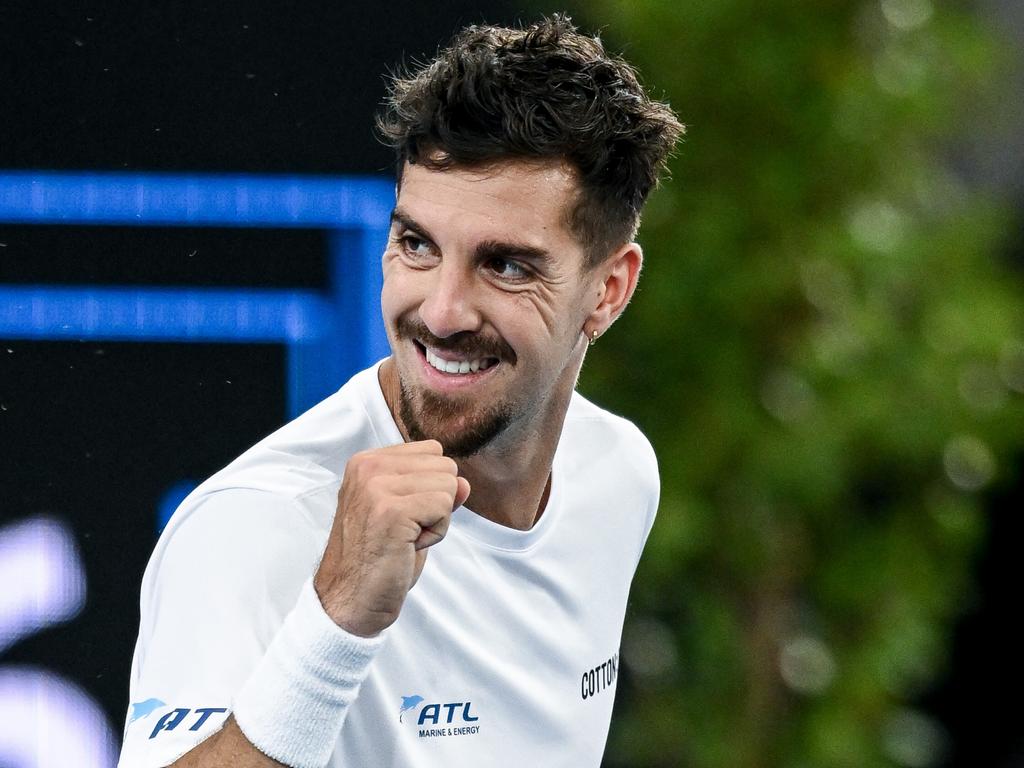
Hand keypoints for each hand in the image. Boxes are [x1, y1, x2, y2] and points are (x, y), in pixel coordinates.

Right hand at [313, 440, 470, 636]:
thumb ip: (434, 490)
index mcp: (367, 461)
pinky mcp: (391, 510)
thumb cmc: (378, 559)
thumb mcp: (407, 514)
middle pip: (445, 467)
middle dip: (436, 503)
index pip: (432, 452)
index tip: (402, 515)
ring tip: (404, 539)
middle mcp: (368, 467)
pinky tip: (408, 547)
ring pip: (449, 486)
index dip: (430, 488)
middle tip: (404, 531)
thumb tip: (464, 482)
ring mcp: (377, 486)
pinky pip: (444, 507)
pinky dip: (436, 533)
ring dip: (437, 520)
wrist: (351, 599)